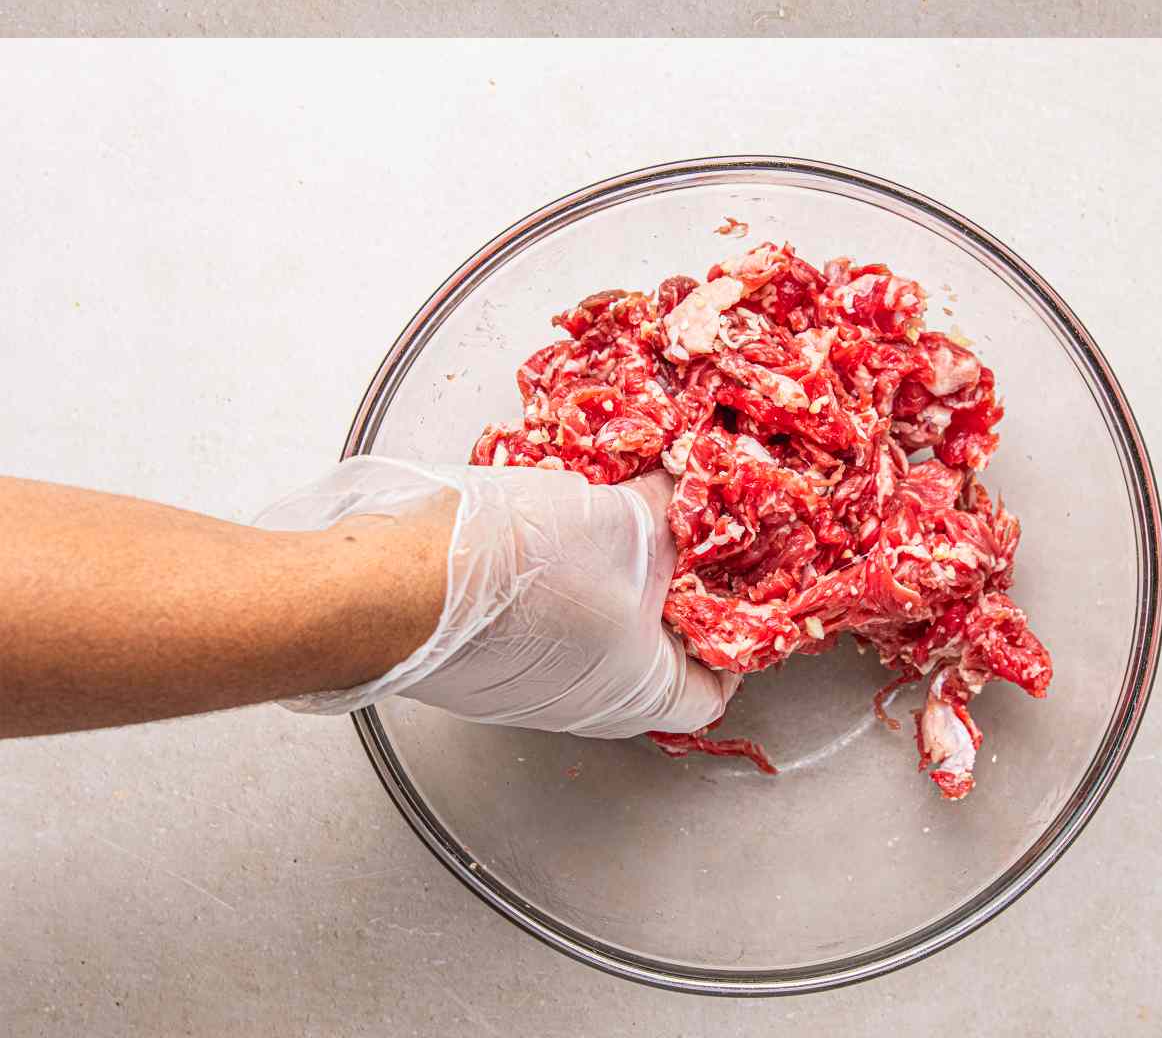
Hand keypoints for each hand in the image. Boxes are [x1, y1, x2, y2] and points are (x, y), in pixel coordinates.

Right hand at [256, 456, 735, 737]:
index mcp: (644, 691)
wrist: (393, 584)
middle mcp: (592, 696)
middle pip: (660, 633)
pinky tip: (567, 494)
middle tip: (690, 502)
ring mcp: (535, 670)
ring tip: (628, 485)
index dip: (743, 618)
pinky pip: (548, 590)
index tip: (748, 559)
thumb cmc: (520, 578)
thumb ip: (671, 508)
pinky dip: (564, 546)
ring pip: (602, 602)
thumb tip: (687, 488)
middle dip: (675, 563)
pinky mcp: (489, 638)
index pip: (722, 676)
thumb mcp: (626, 525)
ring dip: (616, 546)